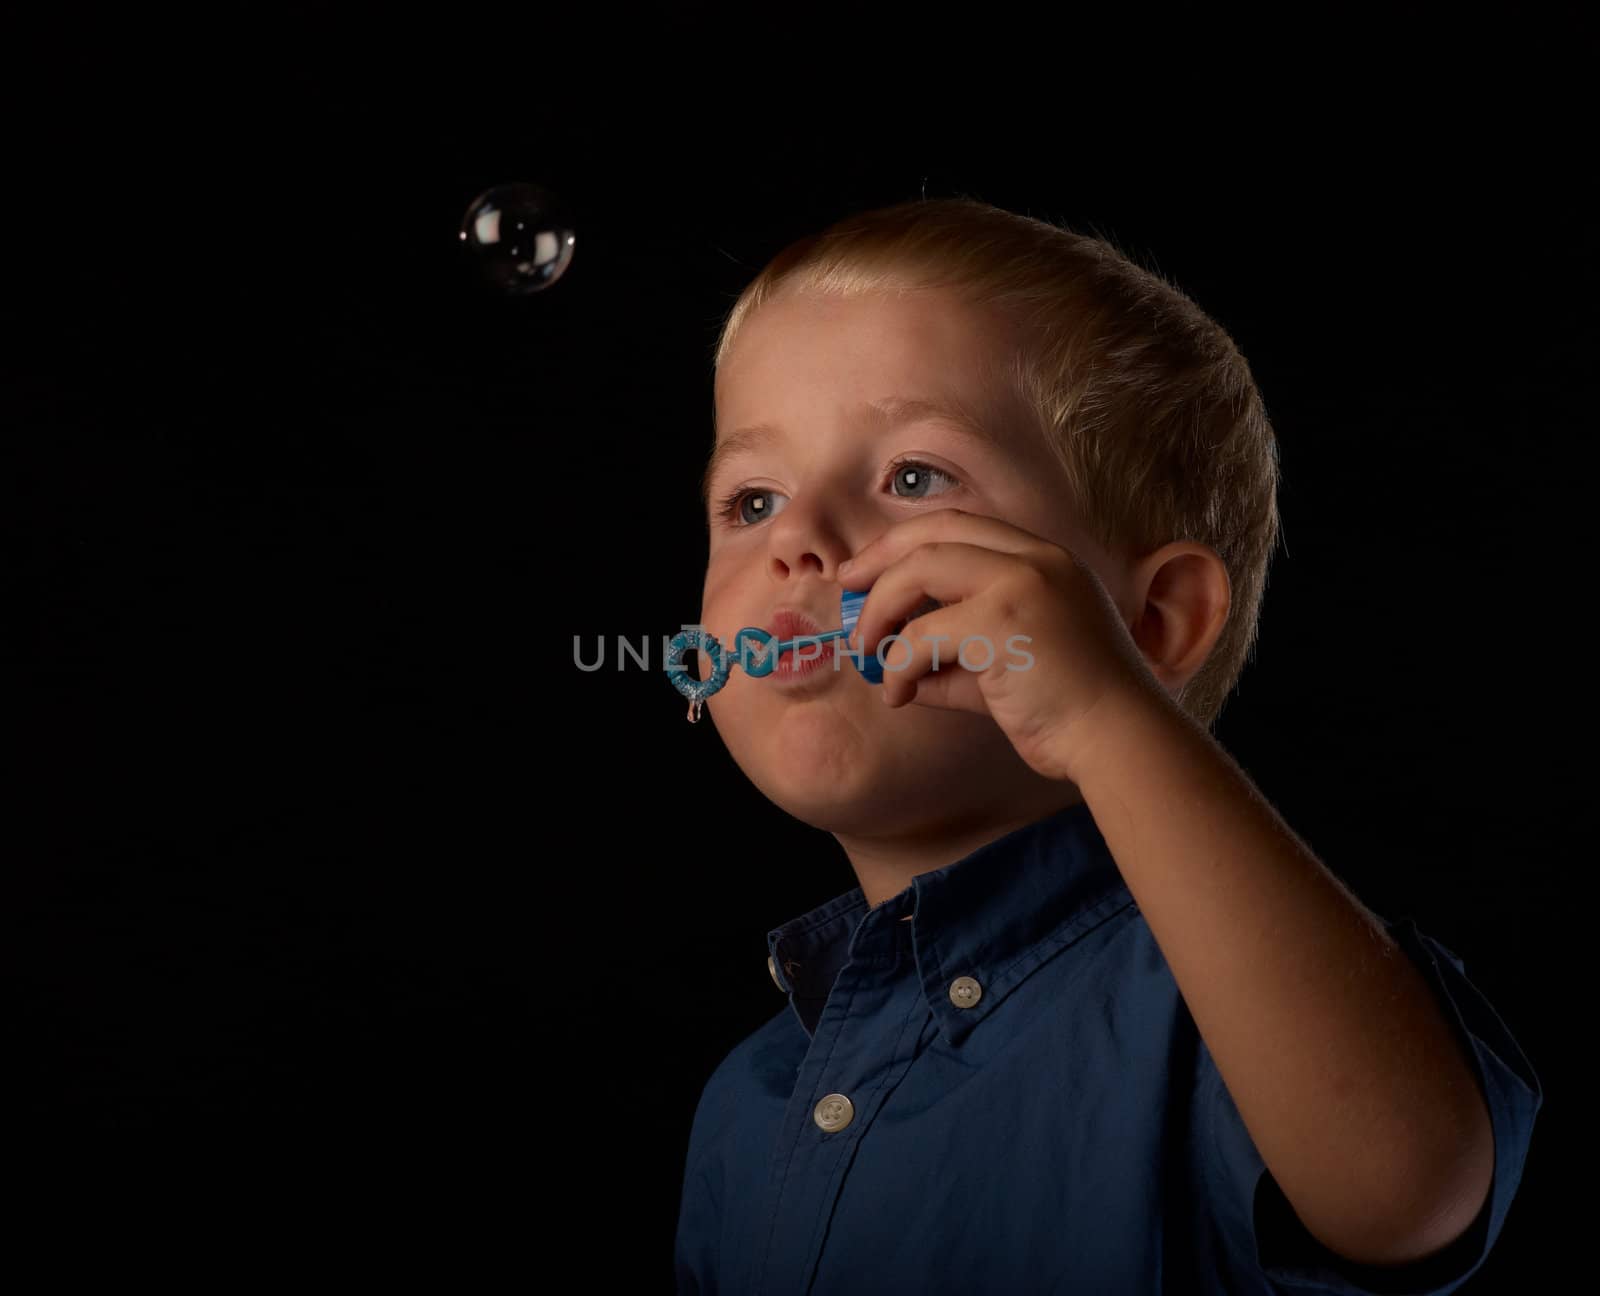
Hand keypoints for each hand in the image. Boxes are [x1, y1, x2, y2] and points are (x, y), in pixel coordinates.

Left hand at [837, 508, 1160, 783]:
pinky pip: (921, 635)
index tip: (869, 570)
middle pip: (933, 531)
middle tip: (846, 588)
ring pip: (919, 570)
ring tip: (866, 651)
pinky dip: (897, 664)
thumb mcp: (1006, 668)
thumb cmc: (1069, 712)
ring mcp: (1022, 583)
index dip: (905, 542)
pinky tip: (899, 693)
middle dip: (879, 558)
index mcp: (1046, 559)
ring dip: (879, 611)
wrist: (1119, 740)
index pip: (961, 524)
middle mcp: (1037, 558)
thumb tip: (893, 662)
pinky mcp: (1004, 621)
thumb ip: (955, 655)